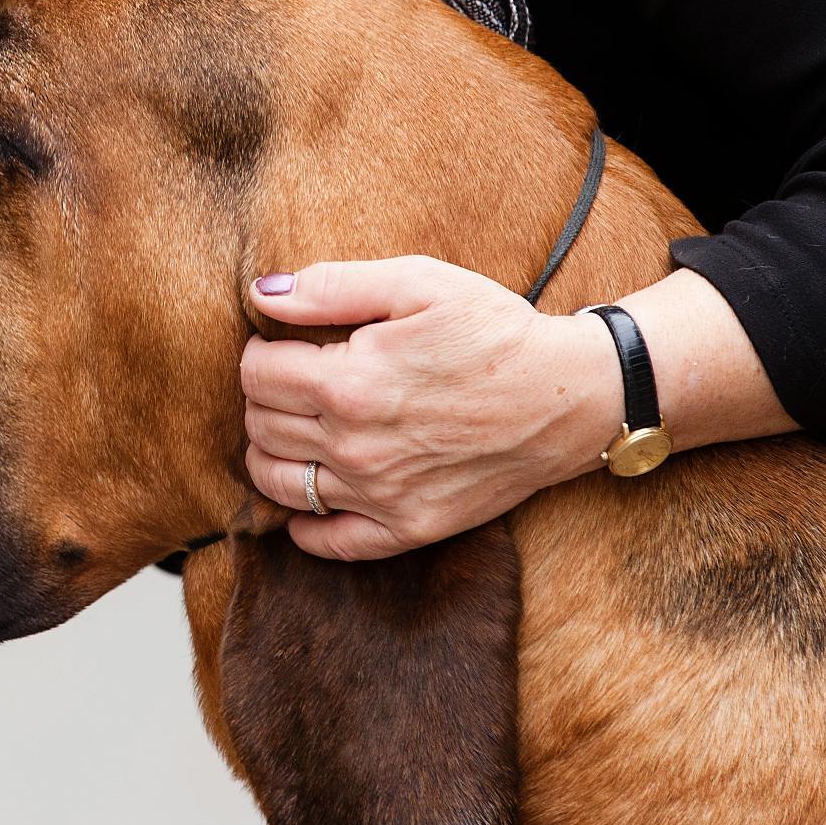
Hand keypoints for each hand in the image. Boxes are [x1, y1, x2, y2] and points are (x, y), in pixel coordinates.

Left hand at [241, 256, 619, 560]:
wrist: (569, 396)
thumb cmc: (494, 331)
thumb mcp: (417, 283)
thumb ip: (329, 287)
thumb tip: (260, 292)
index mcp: (349, 383)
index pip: (255, 374)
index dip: (260, 350)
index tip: (279, 342)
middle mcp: (355, 447)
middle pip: (260, 425)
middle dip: (263, 396)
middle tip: (292, 377)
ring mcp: (379, 495)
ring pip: (277, 481)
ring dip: (269, 451)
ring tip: (295, 425)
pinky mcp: (407, 528)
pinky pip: (326, 541)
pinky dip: (303, 523)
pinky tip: (312, 492)